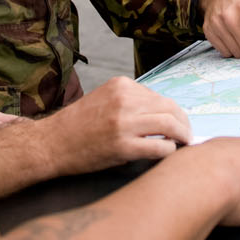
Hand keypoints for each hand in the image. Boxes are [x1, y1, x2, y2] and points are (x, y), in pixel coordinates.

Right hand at [45, 77, 192, 173]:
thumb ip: (131, 101)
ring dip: (182, 136)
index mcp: (121, 85)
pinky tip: (166, 154)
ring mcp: (124, 123)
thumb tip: (163, 113)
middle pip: (170, 108)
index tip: (180, 122)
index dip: (173, 111)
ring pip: (169, 125)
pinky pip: (160, 147)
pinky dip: (168, 151)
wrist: (51, 144)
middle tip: (188, 135)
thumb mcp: (104, 99)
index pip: (159, 96)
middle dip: (184, 123)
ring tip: (183, 144)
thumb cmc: (78, 125)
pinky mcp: (123, 146)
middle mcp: (124, 100)